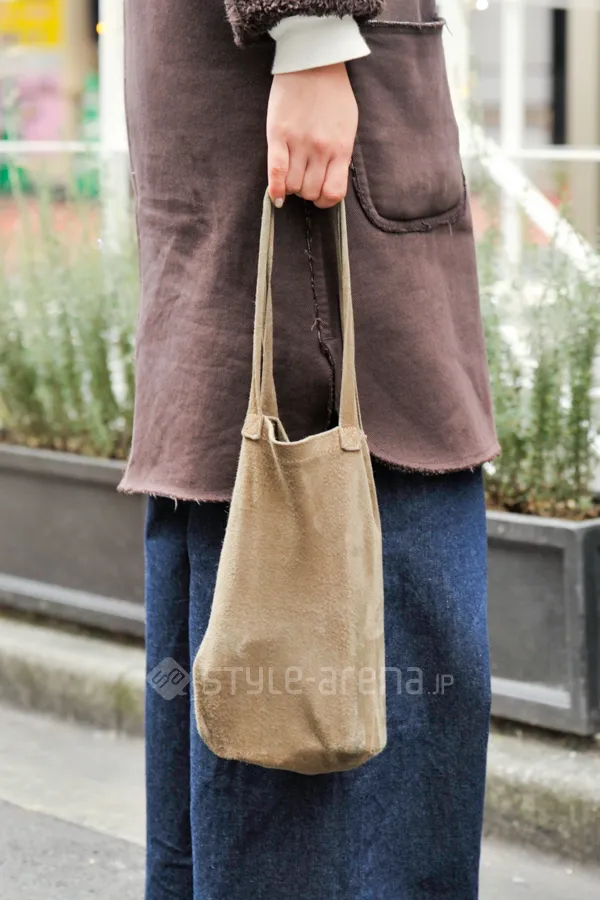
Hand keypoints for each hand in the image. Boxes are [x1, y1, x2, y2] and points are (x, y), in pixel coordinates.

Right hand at [267, 63, 357, 209]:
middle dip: (307, 191)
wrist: (312, 61)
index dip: (325, 200)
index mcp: (341, 148)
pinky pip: (276, 172)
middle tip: (303, 178)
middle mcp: (321, 150)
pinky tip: (276, 195)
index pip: (334, 193)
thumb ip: (341, 153)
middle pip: (310, 191)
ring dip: (292, 187)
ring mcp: (299, 143)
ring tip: (291, 175)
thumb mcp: (347, 126)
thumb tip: (331, 178)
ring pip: (294, 186)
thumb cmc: (332, 93)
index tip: (320, 194)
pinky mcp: (278, 135)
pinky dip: (275, 189)